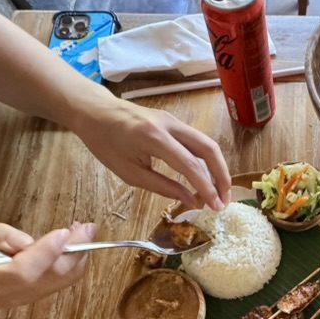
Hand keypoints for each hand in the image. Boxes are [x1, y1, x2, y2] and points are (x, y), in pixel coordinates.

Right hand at [0, 219, 94, 318]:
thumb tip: (24, 241)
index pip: (24, 271)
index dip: (46, 253)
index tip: (63, 232)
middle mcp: (13, 292)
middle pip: (51, 276)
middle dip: (74, 250)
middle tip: (87, 227)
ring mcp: (28, 297)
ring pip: (63, 280)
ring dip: (79, 255)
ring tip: (84, 230)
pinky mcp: (38, 295)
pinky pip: (64, 281)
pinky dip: (76, 261)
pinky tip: (76, 243)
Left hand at [71, 98, 231, 210]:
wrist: (95, 110)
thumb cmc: (105, 143)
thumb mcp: (129, 172)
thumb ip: (163, 186)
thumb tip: (191, 201)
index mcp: (154, 138)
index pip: (190, 165)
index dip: (206, 188)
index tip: (215, 207)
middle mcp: (170, 125)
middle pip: (209, 149)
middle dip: (222, 176)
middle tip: (224, 200)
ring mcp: (174, 120)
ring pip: (207, 144)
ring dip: (217, 168)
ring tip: (218, 192)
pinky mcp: (174, 122)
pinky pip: (197, 141)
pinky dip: (206, 161)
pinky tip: (206, 177)